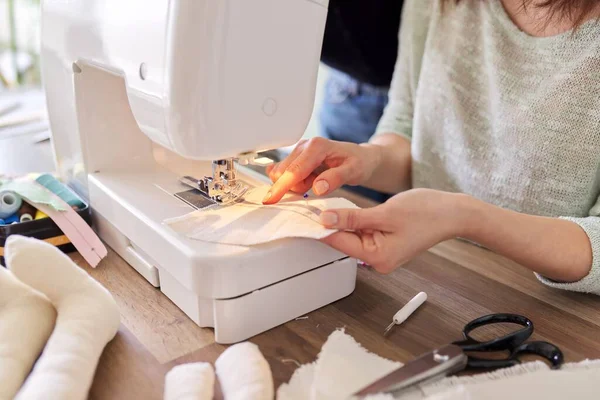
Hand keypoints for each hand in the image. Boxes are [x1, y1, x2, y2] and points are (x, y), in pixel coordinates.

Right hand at [262, 137, 381, 203]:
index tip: (270, 200)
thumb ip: (336, 178)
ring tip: (317, 180)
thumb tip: (318, 188)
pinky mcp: (296, 158)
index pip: (293, 170)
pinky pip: (284, 174)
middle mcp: (304, 146)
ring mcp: (298, 151)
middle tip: (318, 185)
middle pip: (283, 173)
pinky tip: (308, 180)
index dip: (281, 187)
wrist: (361, 158)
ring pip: (283, 175)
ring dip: (297, 185)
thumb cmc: (359, 163)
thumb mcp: (354, 171)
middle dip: (295, 187)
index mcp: (316, 146)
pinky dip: (294, 182)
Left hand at [319, 189, 466, 272]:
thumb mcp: (384, 212)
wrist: (453, 213)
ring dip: (340, 221)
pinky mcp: (385, 244)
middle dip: (328, 224)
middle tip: (307, 206)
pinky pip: (362, 234)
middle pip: (343, 241)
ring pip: (351, 236)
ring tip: (322, 205)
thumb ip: (352, 217)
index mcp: (378, 258)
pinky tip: (343, 210)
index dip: (319, 227)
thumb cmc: (427, 212)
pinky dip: (353, 222)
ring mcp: (382, 254)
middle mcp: (378, 261)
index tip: (300, 216)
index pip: (339, 242)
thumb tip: (325, 219)